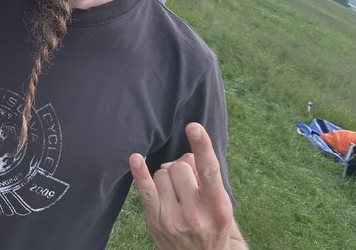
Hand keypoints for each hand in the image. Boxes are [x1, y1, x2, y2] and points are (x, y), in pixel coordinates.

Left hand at [129, 123, 242, 249]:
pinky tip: (135, 158)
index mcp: (218, 208)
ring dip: (167, 176)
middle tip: (188, 182)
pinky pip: (145, 189)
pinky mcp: (155, 220)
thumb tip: (186, 156)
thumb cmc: (211, 227)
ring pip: (162, 173)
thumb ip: (207, 179)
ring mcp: (173, 218)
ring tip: (177, 194)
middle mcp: (196, 214)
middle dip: (182, 167)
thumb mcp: (220, 206)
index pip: (209, 171)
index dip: (202, 146)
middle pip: (180, 167)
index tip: (193, 127)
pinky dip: (139, 172)